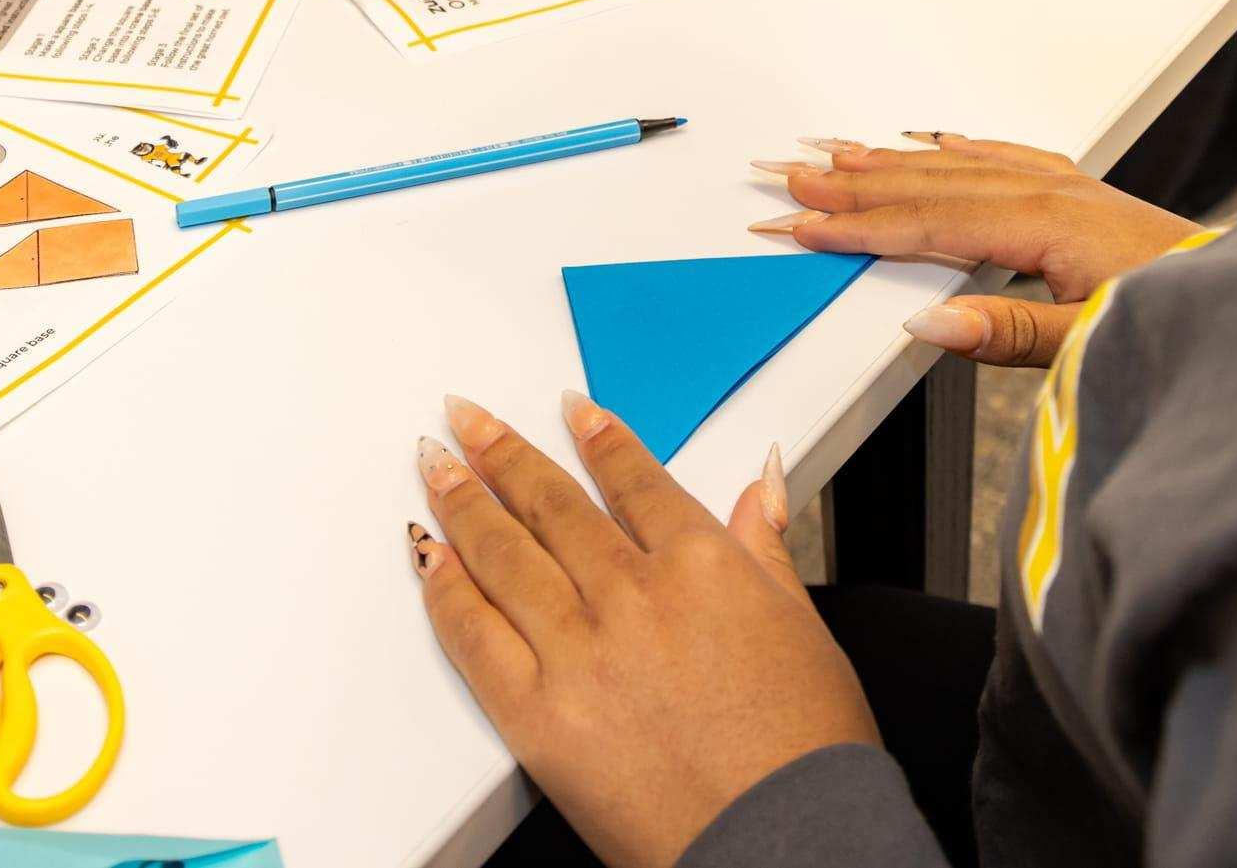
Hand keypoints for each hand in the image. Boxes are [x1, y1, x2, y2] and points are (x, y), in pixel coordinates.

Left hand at [414, 393, 875, 867]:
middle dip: (503, 453)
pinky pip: (474, 636)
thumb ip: (767, 550)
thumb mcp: (806, 630)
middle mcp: (633, 596)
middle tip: (468, 421)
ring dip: (463, 501)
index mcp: (704, 565)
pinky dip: (447, 589)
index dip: (597, 439)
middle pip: (553, 505)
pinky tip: (431, 556)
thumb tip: (760, 487)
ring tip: (436, 466)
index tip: (569, 411)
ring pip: (504, 554)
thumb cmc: (806, 754)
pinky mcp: (537, 715)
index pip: (635, 479)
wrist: (785, 843)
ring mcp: (579, 652)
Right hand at [752, 135, 1208, 366]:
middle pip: (930, 181)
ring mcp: (1068, 187)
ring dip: (889, 158)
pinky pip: (999, 153)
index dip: (855, 225)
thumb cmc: (1186, 322)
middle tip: (785, 178)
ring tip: (830, 155)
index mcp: (1047, 226)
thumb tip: (926, 324)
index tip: (796, 224)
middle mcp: (1053, 193)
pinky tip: (930, 140)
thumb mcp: (1096, 343)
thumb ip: (1010, 335)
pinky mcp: (1084, 193)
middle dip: (851, 181)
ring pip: (958, 161)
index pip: (928, 222)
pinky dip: (952, 145)